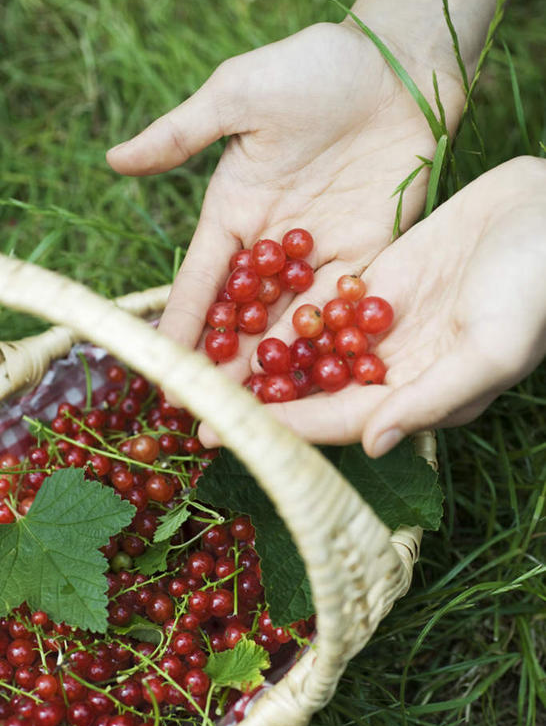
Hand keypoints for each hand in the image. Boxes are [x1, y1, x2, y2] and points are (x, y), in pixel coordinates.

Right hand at [107, 20, 461, 379]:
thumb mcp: (238, 94)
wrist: (395, 67)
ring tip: (256, 414)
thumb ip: (182, 134)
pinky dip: (326, 343)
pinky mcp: (366, 256)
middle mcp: (271, 244)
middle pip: (242, 315)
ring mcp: (318, 254)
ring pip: (289, 322)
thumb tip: (114, 161)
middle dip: (223, 363)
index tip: (160, 367)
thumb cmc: (312, 70)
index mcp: (233, 212)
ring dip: (272, 367)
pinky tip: (315, 381)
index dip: (180, 324)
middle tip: (208, 413)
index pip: (199, 281)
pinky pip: (340, 307)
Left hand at [199, 157, 545, 455]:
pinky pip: (322, 302)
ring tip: (198, 357)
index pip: (338, 419)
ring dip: (260, 356)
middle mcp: (395, 365)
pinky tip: (237, 304)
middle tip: (188, 398)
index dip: (279, 428)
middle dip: (255, 397)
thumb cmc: (535, 284)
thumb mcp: (493, 345)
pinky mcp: (377, 280)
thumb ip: (434, 396)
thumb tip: (375, 444)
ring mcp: (383, 322)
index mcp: (421, 392)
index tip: (217, 431)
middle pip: (313, 390)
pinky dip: (284, 308)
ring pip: (310, 348)